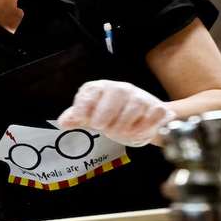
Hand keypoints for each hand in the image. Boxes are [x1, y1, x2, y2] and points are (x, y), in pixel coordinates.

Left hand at [57, 80, 175, 146]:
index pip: (91, 90)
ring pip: (134, 107)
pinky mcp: (156, 107)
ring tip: (119, 132)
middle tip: (103, 128)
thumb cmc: (110, 117)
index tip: (82, 119)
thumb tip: (64, 122)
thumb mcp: (90, 116)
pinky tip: (136, 132)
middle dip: (106, 116)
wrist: (140, 120)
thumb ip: (76, 118)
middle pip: (116, 94)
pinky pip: (153, 115)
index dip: (84, 105)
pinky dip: (143, 128)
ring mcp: (140, 97)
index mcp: (100, 89)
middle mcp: (120, 89)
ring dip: (124, 125)